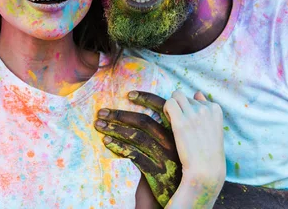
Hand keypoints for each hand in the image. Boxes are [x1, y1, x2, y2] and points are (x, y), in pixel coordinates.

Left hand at [94, 90, 181, 206]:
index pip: (162, 107)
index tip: (129, 94)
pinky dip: (119, 146)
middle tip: (102, 112)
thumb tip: (154, 111)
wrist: (188, 194)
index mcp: (178, 131)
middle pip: (142, 121)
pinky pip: (134, 155)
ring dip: (115, 129)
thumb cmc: (180, 166)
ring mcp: (164, 156)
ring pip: (136, 137)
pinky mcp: (156, 172)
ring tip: (99, 125)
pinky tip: (107, 142)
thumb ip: (169, 128)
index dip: (145, 98)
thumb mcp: (179, 145)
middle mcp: (172, 141)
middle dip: (120, 114)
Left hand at [165, 91, 224, 186]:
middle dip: (179, 106)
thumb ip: (205, 108)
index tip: (191, 125)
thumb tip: (198, 93)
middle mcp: (205, 109)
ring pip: (175, 96)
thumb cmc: (207, 152)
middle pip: (184, 96)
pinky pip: (169, 103)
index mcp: (216, 109)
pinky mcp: (181, 121)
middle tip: (179, 123)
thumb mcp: (212, 128)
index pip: (196, 98)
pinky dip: (165, 110)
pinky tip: (169, 122)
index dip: (189, 110)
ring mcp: (194, 114)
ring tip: (173, 121)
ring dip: (171, 106)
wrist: (205, 171)